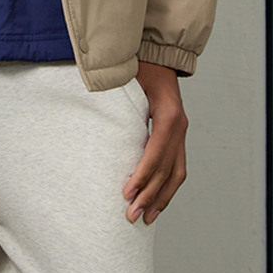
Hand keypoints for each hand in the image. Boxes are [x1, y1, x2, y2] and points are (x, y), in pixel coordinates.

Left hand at [122, 61, 187, 224]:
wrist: (158, 54)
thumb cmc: (140, 65)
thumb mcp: (128, 78)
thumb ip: (115, 97)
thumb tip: (91, 113)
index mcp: (169, 114)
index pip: (157, 153)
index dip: (143, 175)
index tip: (127, 193)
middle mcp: (179, 125)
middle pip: (167, 168)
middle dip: (150, 194)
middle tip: (131, 215)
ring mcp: (181, 132)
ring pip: (177, 173)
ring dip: (162, 198)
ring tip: (146, 218)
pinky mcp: (178, 136)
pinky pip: (177, 167)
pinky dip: (168, 187)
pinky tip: (157, 202)